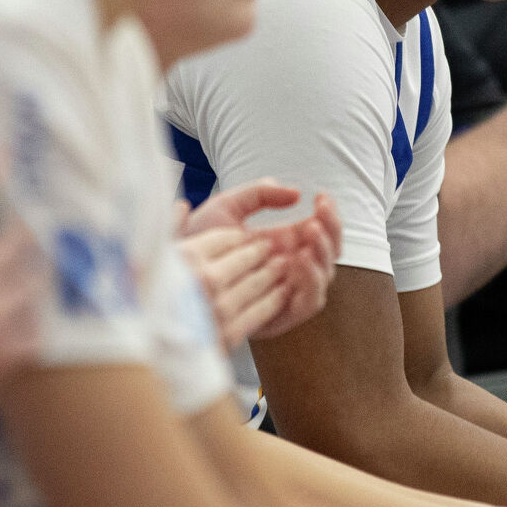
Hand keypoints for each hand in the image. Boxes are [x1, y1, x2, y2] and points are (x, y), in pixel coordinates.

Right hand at [0, 152, 47, 426]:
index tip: (0, 153)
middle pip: (20, 240)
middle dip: (24, 232)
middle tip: (26, 226)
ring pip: (37, 283)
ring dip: (35, 274)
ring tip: (38, 267)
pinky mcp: (3, 360)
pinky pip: (39, 329)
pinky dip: (38, 319)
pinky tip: (36, 315)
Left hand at [183, 181, 341, 341]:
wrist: (174, 275)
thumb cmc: (197, 243)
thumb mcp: (227, 208)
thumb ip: (259, 194)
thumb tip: (296, 194)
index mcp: (284, 242)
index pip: (320, 228)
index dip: (327, 213)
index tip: (320, 196)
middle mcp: (292, 266)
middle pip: (330, 250)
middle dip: (332, 228)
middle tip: (320, 211)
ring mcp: (290, 290)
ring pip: (326, 274)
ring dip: (324, 252)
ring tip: (311, 230)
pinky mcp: (283, 313)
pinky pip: (311, 300)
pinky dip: (312, 280)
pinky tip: (300, 259)